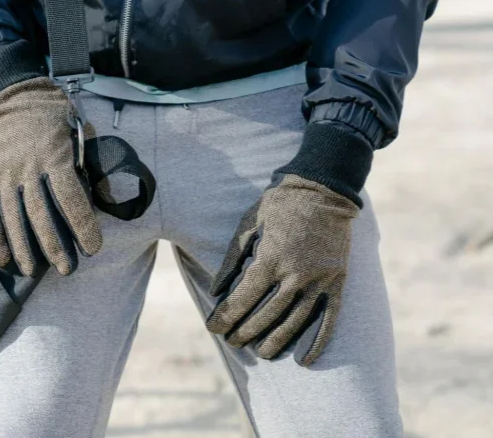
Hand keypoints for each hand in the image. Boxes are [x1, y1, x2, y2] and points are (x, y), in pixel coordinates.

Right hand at [0, 77, 101, 276]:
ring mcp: (3, 174)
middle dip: (54, 245)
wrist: (14, 95)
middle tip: (67, 269)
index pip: (71, 197)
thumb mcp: (78, 132)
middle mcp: (27, 166)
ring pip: (13, 217)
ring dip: (24, 247)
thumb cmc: (55, 117)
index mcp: (54, 154)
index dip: (82, 225)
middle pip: (41, 214)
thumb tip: (104, 194)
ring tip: (32, 271)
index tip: (93, 248)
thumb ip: (87, 163)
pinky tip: (2, 259)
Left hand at [205, 174, 358, 366]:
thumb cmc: (279, 206)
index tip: (213, 327)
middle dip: (245, 331)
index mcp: (270, 259)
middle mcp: (295, 274)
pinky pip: (329, 319)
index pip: (243, 298)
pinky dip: (317, 341)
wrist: (322, 190)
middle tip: (232, 341)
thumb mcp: (248, 224)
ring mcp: (319, 280)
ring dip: (276, 341)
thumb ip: (232, 258)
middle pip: (266, 314)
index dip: (225, 316)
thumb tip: (215, 290)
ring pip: (295, 322)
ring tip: (262, 352)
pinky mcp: (337, 282)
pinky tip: (306, 360)